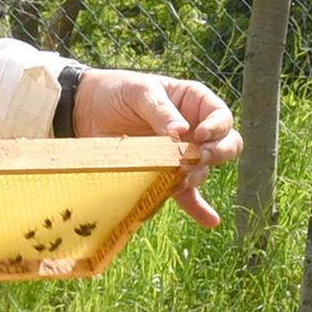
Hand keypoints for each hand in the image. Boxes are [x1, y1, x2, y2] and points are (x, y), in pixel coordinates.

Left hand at [71, 69, 241, 227]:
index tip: (200, 135)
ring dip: (194, 177)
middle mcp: (194, 130)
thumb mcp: (140, 92)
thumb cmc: (117, 91)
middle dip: (214, 154)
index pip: (221, 118)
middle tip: (194, 157)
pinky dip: (198, 208)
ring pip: (203, 170)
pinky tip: (209, 221)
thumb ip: (161, 111)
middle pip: (225, 146)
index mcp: (194, 103)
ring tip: (178, 180)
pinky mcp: (164, 174)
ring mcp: (181, 154)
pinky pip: (187, 194)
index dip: (217, 128)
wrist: (86, 110)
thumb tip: (181, 133)